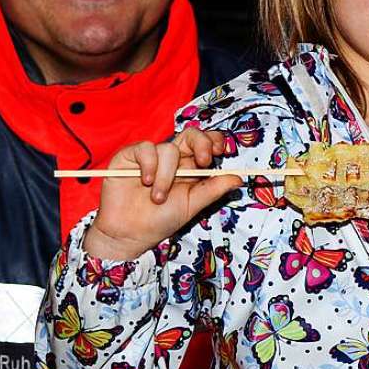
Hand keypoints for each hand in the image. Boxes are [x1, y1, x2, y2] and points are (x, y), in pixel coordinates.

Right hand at [85, 129, 242, 260]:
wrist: (130, 234)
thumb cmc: (161, 220)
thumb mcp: (192, 205)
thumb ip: (213, 189)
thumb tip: (239, 178)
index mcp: (190, 167)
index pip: (206, 143)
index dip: (214, 141)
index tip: (220, 152)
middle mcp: (173, 158)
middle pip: (191, 134)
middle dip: (201, 144)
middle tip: (204, 161)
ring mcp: (151, 156)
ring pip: (168, 149)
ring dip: (166, 176)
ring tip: (158, 198)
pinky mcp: (129, 156)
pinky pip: (145, 149)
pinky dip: (148, 165)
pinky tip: (145, 181)